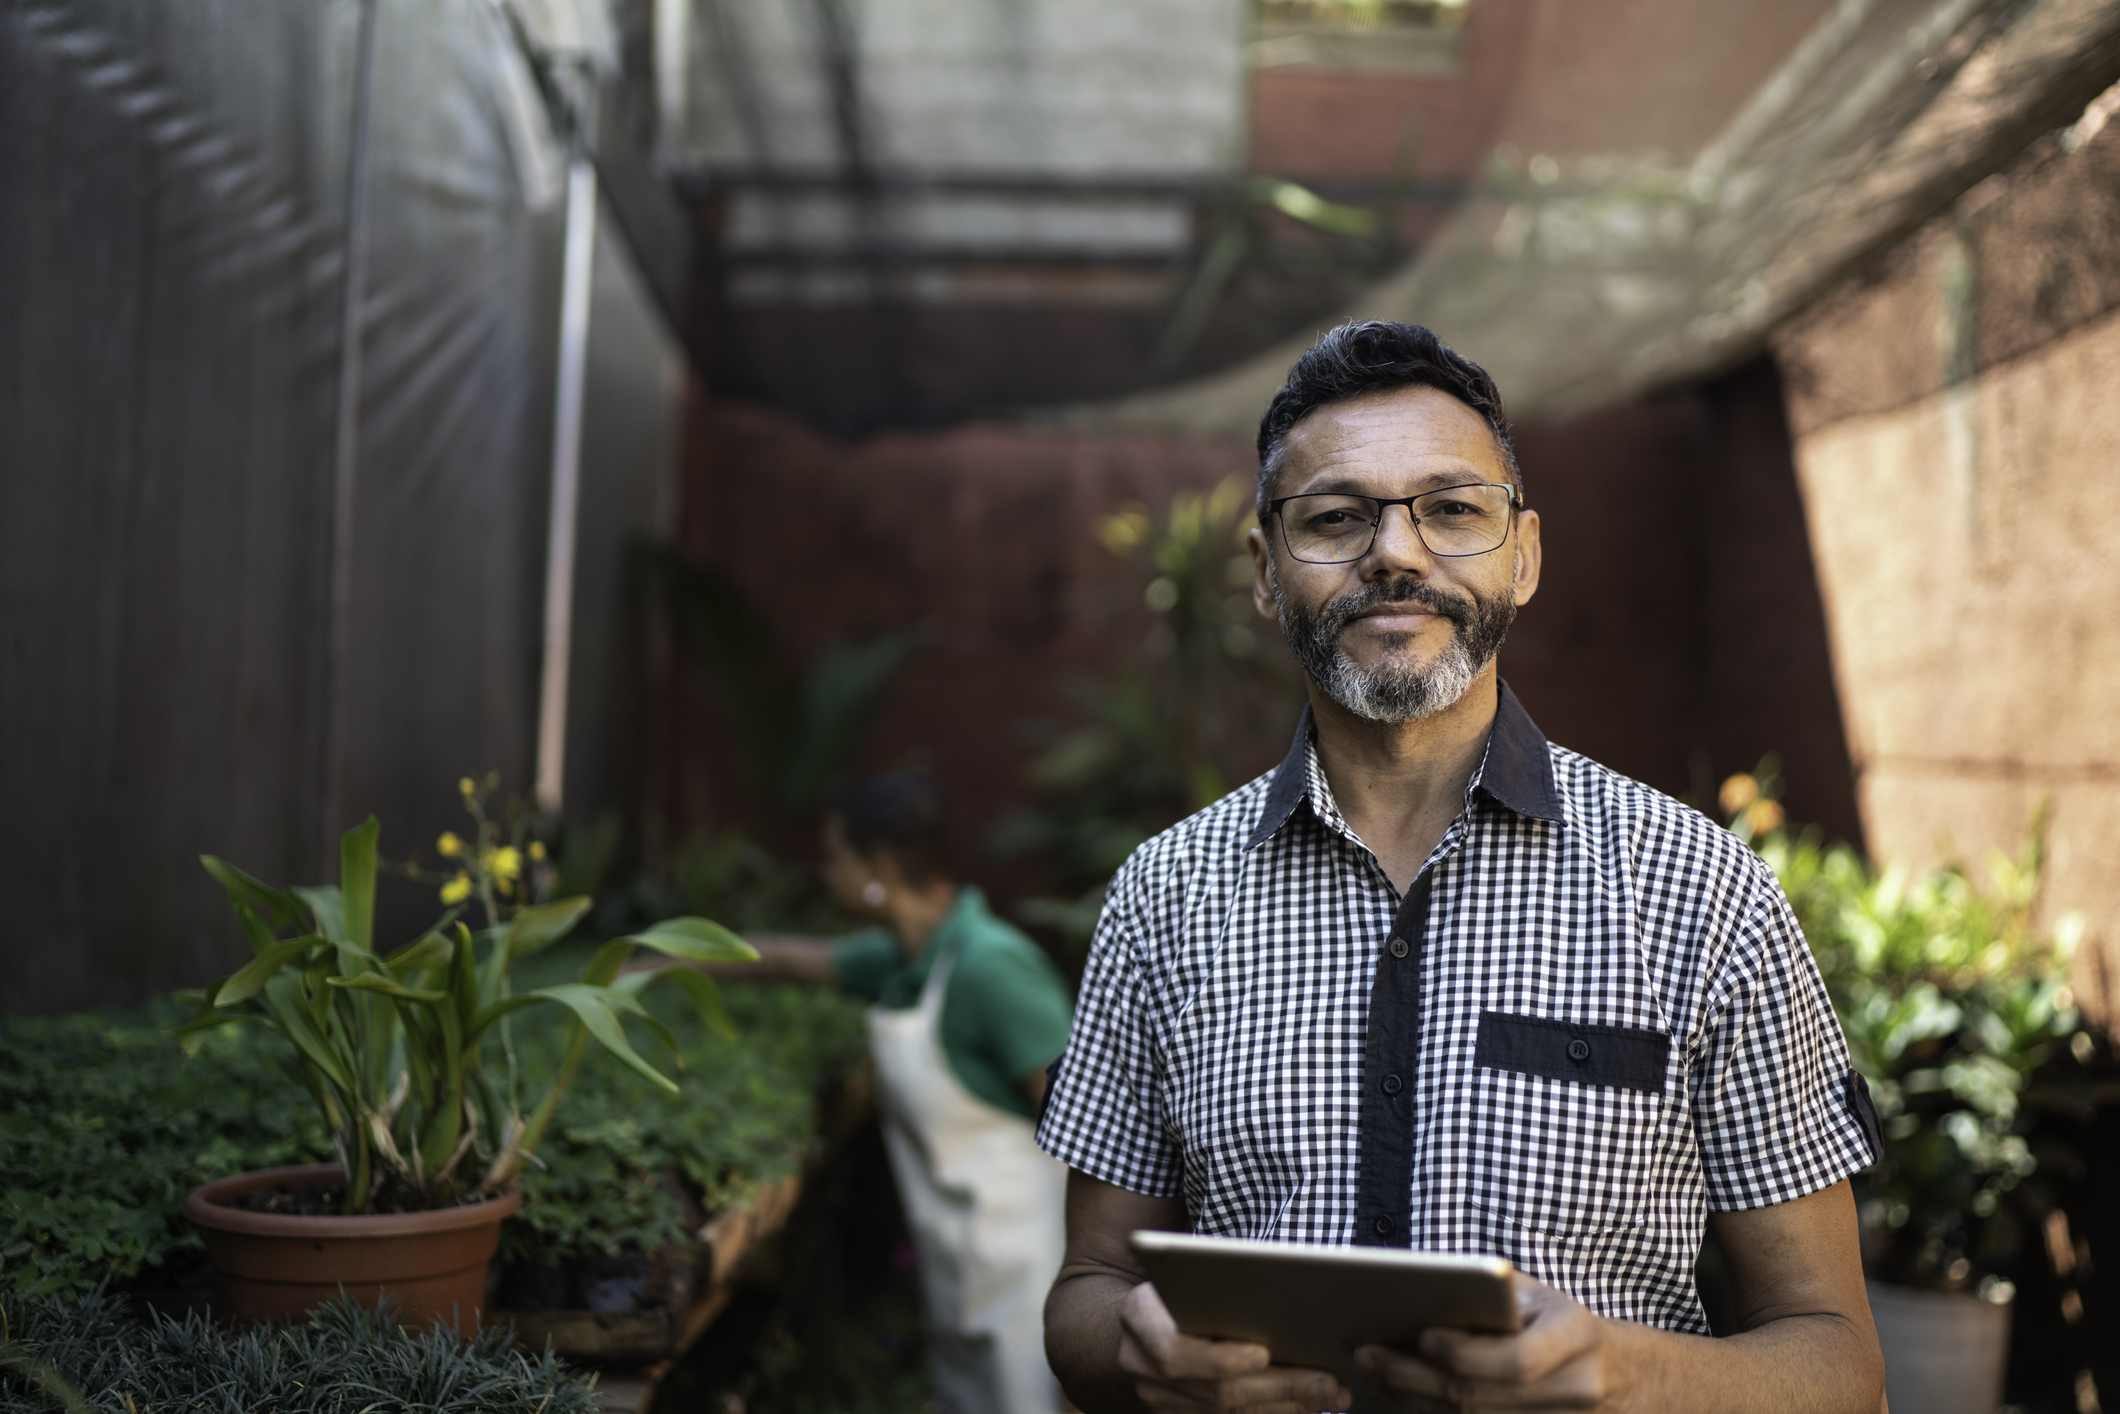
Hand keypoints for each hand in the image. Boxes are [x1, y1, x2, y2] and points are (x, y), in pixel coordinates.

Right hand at [1117, 1281, 1352, 1413]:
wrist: (1140, 1319)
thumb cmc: (1175, 1285)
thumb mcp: (1184, 1271)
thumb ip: (1216, 1286)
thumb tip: (1279, 1297)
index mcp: (1138, 1319)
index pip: (1174, 1353)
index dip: (1219, 1359)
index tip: (1262, 1355)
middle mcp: (1141, 1367)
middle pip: (1215, 1392)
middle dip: (1278, 1387)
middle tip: (1325, 1381)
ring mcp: (1158, 1401)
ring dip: (1286, 1406)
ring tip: (1330, 1394)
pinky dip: (1274, 1413)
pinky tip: (1307, 1404)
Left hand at [1352, 1273, 1630, 1410]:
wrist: (1623, 1378)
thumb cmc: (1564, 1324)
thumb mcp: (1542, 1297)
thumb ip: (1494, 1297)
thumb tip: (1423, 1297)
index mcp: (1577, 1337)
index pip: (1517, 1360)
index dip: (1467, 1354)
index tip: (1421, 1336)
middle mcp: (1575, 1390)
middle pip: (1481, 1396)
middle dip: (1415, 1376)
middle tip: (1367, 1354)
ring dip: (1412, 1399)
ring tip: (1373, 1373)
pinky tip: (1400, 1397)